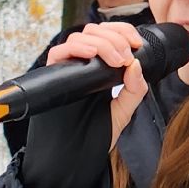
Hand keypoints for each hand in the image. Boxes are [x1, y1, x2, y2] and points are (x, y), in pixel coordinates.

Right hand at [45, 21, 148, 147]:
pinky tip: (91, 55)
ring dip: (101, 43)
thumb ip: (135, 90)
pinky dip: (76, 48)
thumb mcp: (124, 111)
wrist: (76, 156)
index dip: (123, 31)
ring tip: (115, 61)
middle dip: (114, 38)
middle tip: (125, 58)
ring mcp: (66, 69)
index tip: (136, 44)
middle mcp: (81, 64)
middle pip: (94, 31)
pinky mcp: (52, 76)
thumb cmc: (96, 134)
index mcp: (99, 67)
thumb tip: (136, 64)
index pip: (108, 34)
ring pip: (79, 37)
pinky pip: (58, 52)